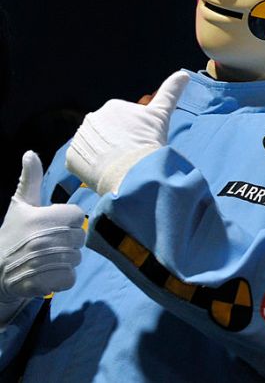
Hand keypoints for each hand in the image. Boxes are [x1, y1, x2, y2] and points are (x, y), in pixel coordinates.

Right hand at [0, 152, 84, 310]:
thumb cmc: (13, 233)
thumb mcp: (21, 205)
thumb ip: (30, 179)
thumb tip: (30, 153)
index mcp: (43, 217)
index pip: (77, 215)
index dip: (67, 221)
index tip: (52, 225)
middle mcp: (44, 238)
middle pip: (80, 237)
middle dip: (68, 241)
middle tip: (48, 244)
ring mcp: (45, 261)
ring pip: (77, 258)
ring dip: (65, 260)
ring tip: (46, 258)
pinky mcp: (47, 282)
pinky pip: (70, 277)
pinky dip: (62, 278)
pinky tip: (47, 274)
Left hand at [66, 71, 188, 194]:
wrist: (132, 171)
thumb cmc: (148, 141)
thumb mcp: (161, 114)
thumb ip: (170, 92)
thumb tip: (183, 74)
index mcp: (113, 106)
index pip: (122, 123)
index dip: (134, 134)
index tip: (141, 143)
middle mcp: (92, 118)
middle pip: (106, 133)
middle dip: (117, 143)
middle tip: (131, 155)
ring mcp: (80, 138)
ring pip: (94, 147)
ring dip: (103, 155)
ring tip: (118, 165)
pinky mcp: (71, 157)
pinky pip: (82, 162)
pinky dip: (91, 168)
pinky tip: (104, 172)